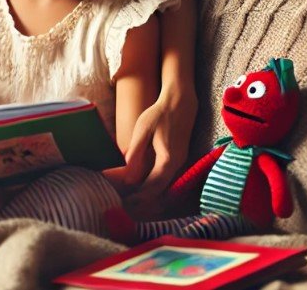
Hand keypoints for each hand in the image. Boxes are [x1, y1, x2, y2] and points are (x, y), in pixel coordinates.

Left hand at [119, 85, 197, 202]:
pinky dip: (155, 184)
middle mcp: (177, 164)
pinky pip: (167, 177)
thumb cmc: (159, 113)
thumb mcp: (143, 130)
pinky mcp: (179, 158)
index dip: (139, 195)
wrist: (180, 102)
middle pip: (160, 189)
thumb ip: (136, 152)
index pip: (153, 185)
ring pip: (165, 185)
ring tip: (131, 196)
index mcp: (168, 159)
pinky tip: (142, 183)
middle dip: (144, 198)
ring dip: (149, 192)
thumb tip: (128, 175)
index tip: (125, 200)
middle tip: (126, 203)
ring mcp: (180, 162)